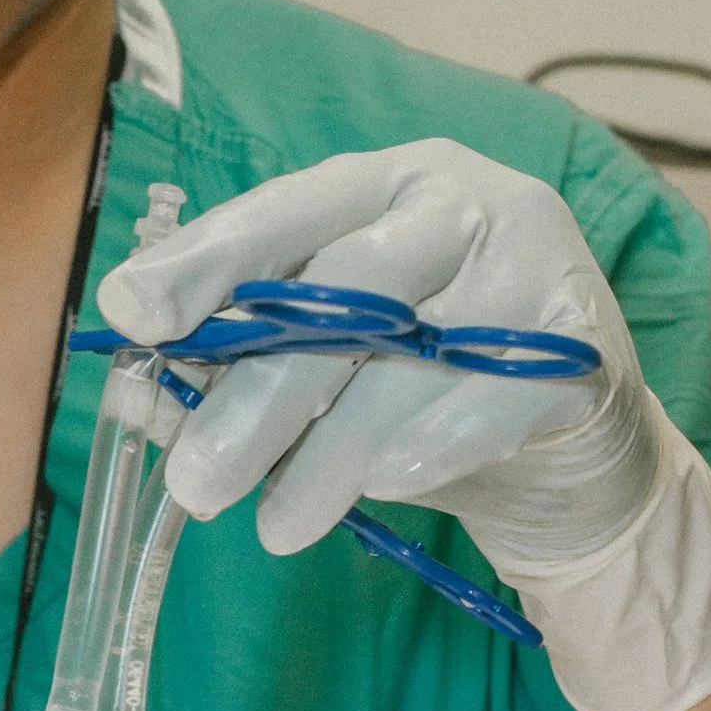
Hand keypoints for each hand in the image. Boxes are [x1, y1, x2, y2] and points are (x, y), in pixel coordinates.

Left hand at [97, 141, 710, 710]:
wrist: (568, 457)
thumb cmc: (424, 397)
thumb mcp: (325, 380)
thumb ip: (237, 373)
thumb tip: (136, 397)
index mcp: (378, 184)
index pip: (279, 212)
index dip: (202, 262)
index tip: (129, 314)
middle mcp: (457, 198)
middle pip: (343, 284)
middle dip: (256, 391)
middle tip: (195, 483)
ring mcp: (532, 256)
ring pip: (413, 348)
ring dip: (332, 449)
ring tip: (276, 526)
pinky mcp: (581, 335)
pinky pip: (494, 392)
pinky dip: (432, 444)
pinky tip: (388, 486)